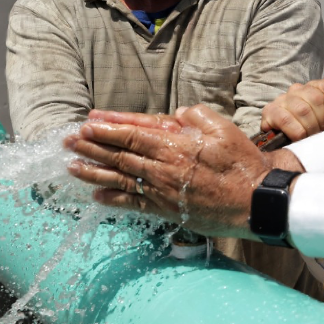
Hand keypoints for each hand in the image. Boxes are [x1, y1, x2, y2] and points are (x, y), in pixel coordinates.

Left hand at [65, 104, 269, 236]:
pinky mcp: (166, 210)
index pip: (133, 133)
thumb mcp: (224, 129)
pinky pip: (133, 204)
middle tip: (69, 140)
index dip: (108, 127)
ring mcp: (162, 191)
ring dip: (93, 171)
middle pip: (119, 155)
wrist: (255, 203)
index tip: (88, 122)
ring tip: (71, 166)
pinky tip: (95, 195)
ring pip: (119, 179)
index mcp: (175, 146)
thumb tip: (177, 114)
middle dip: (91, 146)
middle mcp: (162, 169)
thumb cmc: (242, 164)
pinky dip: (112, 199)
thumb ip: (197, 116)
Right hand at [260, 79, 323, 140]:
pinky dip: (295, 131)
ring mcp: (284, 98)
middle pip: (316, 99)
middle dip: (321, 121)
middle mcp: (300, 89)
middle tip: (319, 131)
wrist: (296, 145)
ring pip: (302, 109)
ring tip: (309, 135)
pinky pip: (284, 118)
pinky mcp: (270, 110)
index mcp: (319, 86)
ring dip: (309, 128)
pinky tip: (298, 136)